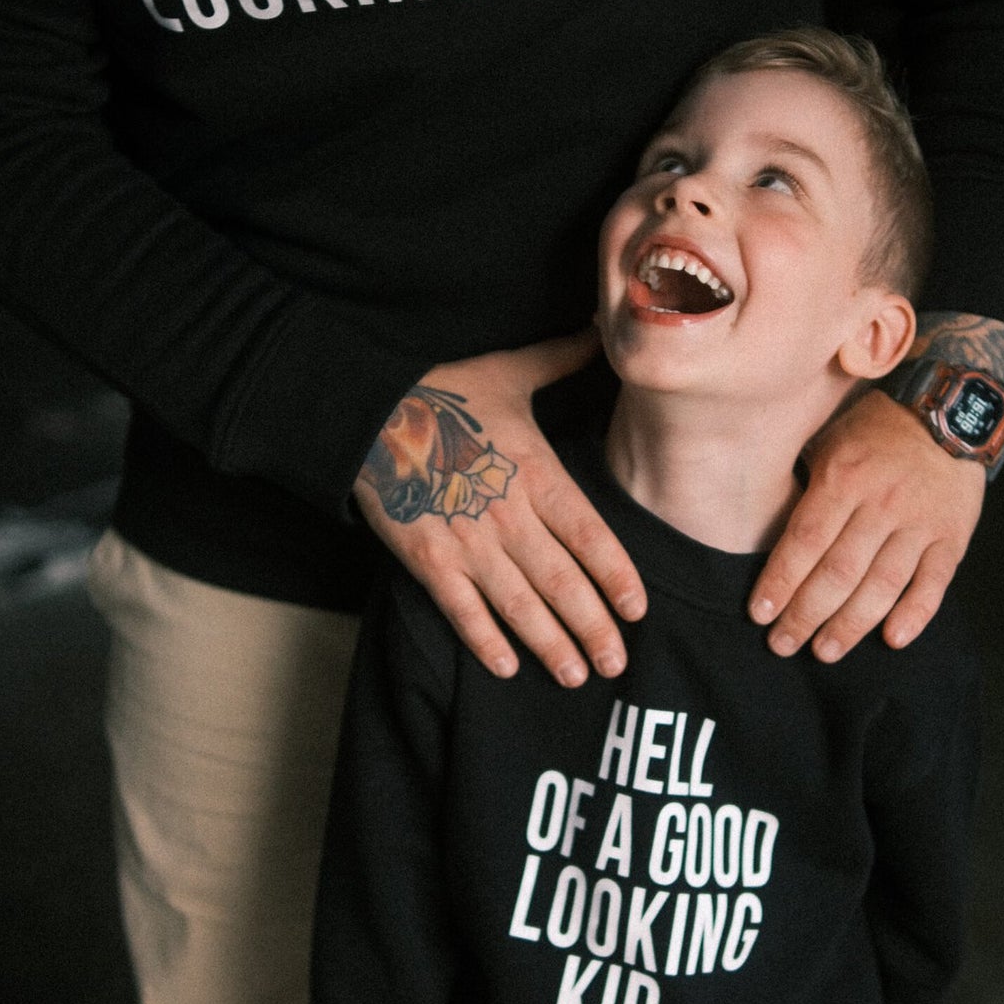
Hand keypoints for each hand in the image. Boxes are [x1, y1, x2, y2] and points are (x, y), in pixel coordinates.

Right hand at [355, 330, 645, 685]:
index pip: (590, 534)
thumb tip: (599, 327)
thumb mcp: (507, 372)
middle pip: (562, 582)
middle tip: (618, 664)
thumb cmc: (441, 390)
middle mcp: (506, 512)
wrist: (364, 407)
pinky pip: (461, 609)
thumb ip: (560, 359)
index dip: (616, 575)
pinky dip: (484, 641)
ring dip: (551, 645)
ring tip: (577, 676)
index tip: (638, 609)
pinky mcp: (425, 558)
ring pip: (519, 604)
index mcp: (535, 471)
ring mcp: (465, 540)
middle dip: (594, 628)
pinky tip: (508, 667)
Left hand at [750, 388, 984, 660]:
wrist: (952, 408)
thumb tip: (768, 530)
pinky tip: (893, 639)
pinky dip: (915, 614)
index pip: (805, 542)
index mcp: (844, 478)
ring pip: (882, 585)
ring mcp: (920, 522)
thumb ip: (805, 483)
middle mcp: (881, 504)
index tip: (759, 614)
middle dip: (806, 615)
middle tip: (782, 644)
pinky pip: (934, 582)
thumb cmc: (878, 427)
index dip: (780, 582)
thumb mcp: (830, 439)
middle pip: (838, 572)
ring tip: (825, 651)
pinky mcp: (952, 536)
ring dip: (851, 625)